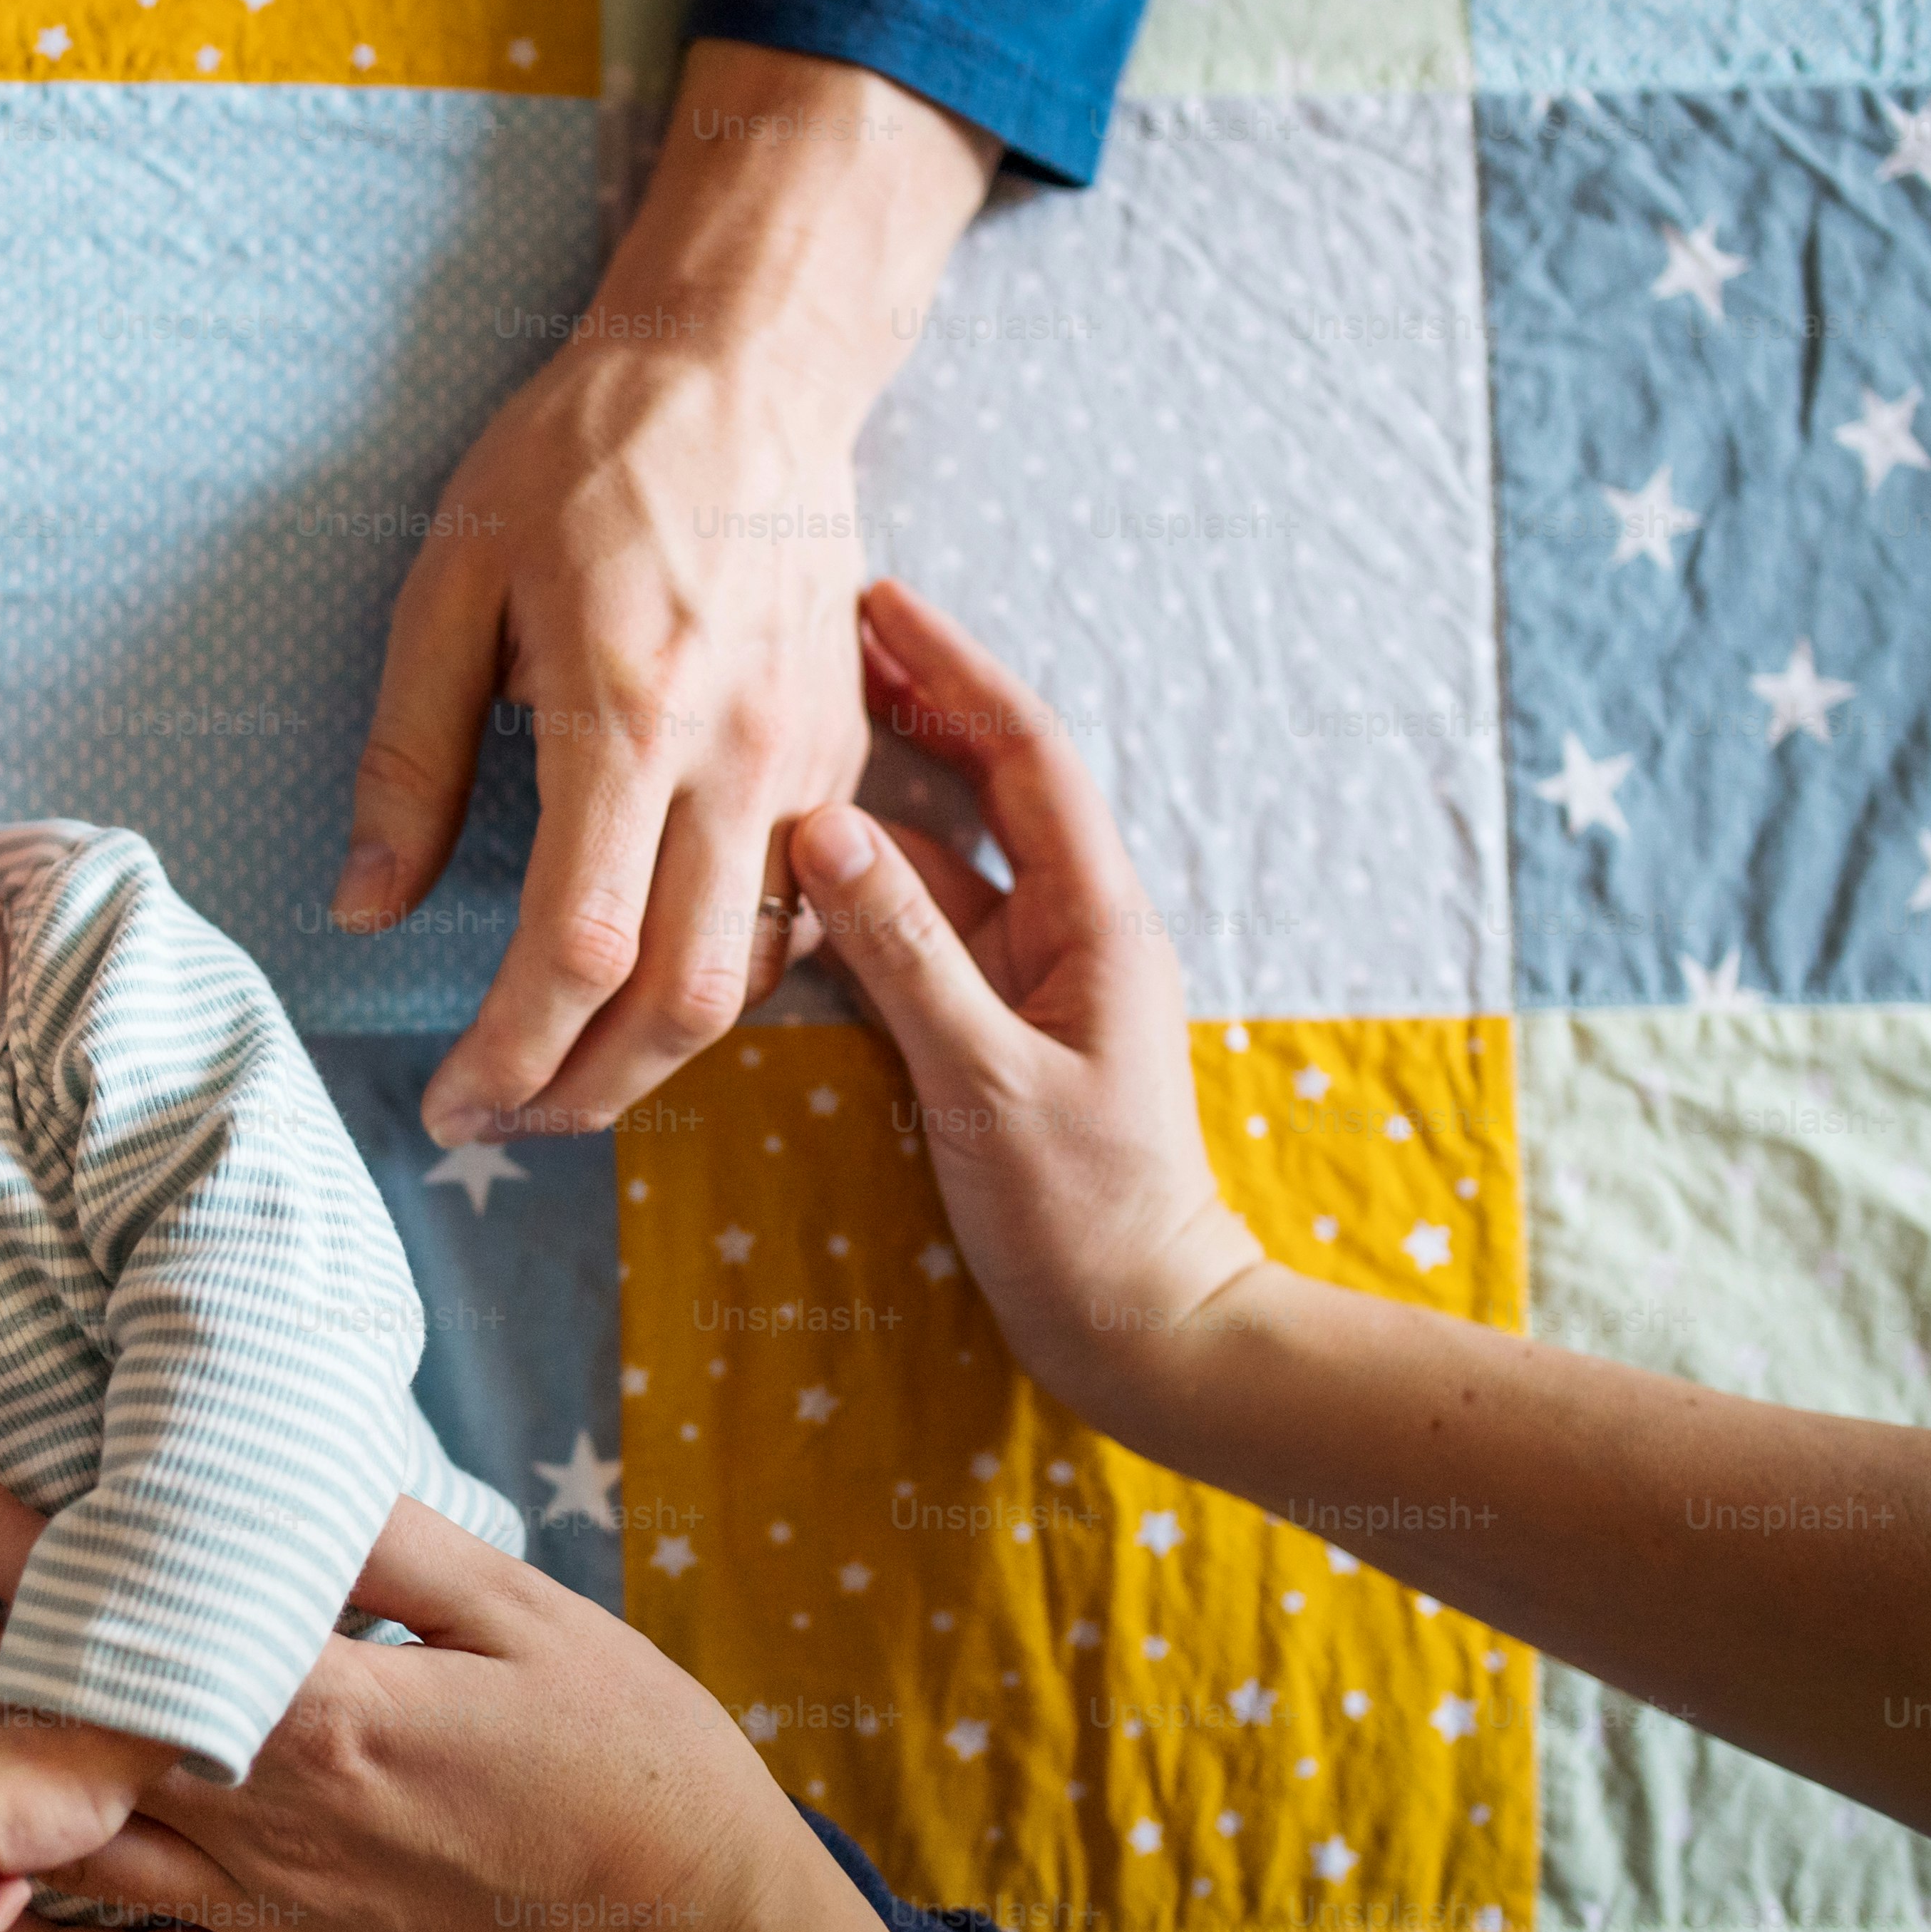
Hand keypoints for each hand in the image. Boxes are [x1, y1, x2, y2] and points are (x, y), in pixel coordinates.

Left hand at [0, 1460, 1242, 1931]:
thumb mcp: (522, 1608)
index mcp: (324, 1714)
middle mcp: (272, 1821)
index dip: (13, 1542)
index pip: (124, 1620)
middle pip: (62, 1726)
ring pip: (66, 1847)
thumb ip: (383, 1547)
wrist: (698, 1928)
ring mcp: (275, 1912)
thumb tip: (271, 1474)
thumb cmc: (628, 1749)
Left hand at [335, 45, 997, 1146]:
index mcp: (626, 712)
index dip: (508, 1056)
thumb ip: (408, 761)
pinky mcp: (844, 757)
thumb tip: (362, 908)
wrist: (745, 373)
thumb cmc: (580, 461)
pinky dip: (725, 986)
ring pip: (752, 980)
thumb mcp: (449, 586)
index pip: (580, 948)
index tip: (446, 1103)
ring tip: (559, 1082)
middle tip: (498, 1125)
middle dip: (581, 1096)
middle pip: (680, 1003)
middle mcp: (739, 756)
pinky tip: (648, 996)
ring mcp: (808, 763)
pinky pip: (797, 916)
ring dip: (654, 1060)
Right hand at [792, 580, 1264, 1424]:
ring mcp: (1030, 977)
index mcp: (1094, 920)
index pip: (1024, 754)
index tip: (877, 600)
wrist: (1145, 1331)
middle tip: (815, 637)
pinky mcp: (992, 1026)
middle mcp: (1067, 929)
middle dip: (909, 705)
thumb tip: (823, 831)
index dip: (953, 670)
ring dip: (873, 795)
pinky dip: (863, 889)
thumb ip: (904, 956)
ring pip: (942, 858)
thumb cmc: (1084, 1219)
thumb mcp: (986, 1082)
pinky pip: (922, 931)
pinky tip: (797, 862)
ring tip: (785, 726)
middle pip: (984, 785)